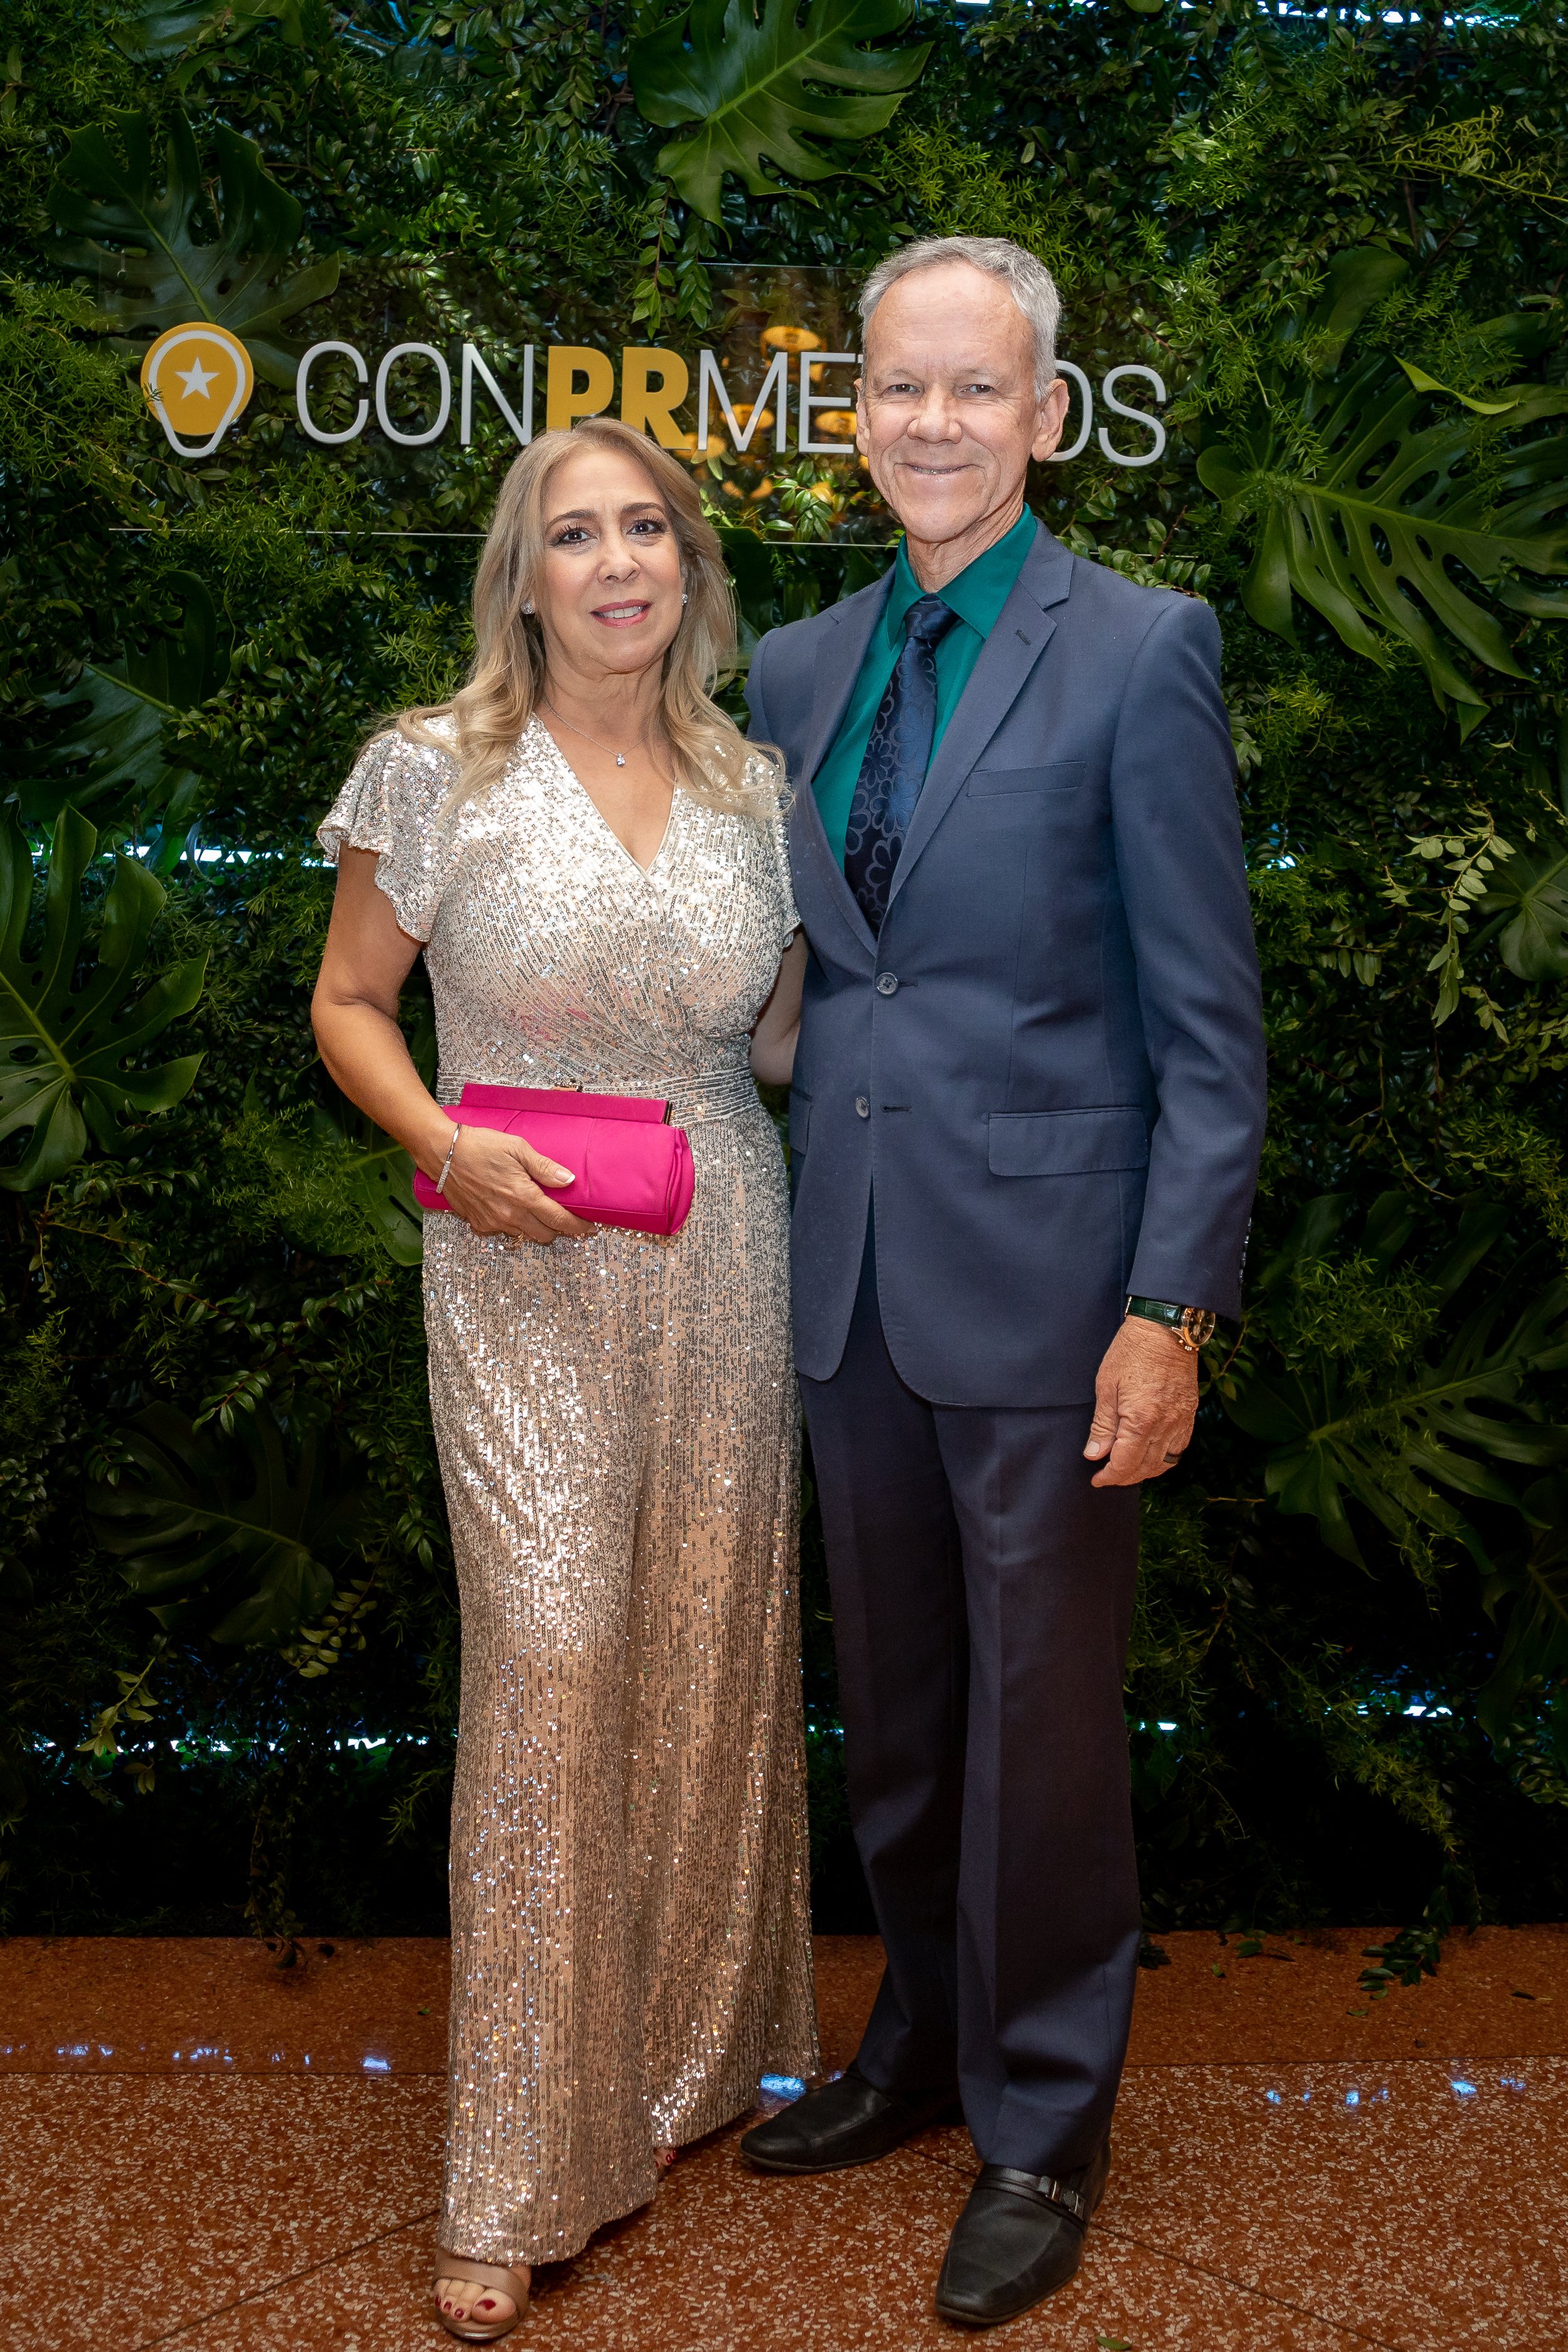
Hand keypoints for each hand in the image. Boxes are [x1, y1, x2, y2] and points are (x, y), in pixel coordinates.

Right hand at [435, 1123, 593, 1244]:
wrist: (442, 1152)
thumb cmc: (480, 1145)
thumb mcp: (517, 1149)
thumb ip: (544, 1167)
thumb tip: (569, 1180)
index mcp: (523, 1196)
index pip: (559, 1221)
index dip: (578, 1227)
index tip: (589, 1228)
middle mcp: (509, 1214)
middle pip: (544, 1235)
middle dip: (557, 1229)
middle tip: (560, 1215)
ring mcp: (492, 1222)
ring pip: (523, 1235)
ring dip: (533, 1226)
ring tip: (532, 1208)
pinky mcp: (477, 1223)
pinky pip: (501, 1231)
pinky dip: (510, 1224)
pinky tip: (508, 1207)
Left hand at [1083, 1316, 1198, 1486]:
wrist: (1165, 1329)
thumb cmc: (1131, 1352)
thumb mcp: (1106, 1386)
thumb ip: (1102, 1425)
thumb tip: (1094, 1454)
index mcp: (1140, 1420)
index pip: (1124, 1464)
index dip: (1109, 1477)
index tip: (1097, 1479)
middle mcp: (1164, 1426)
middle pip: (1145, 1468)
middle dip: (1124, 1477)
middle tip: (1108, 1475)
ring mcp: (1181, 1422)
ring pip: (1164, 1463)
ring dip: (1145, 1472)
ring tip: (1127, 1469)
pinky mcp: (1190, 1415)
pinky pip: (1179, 1449)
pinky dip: (1164, 1459)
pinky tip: (1151, 1455)